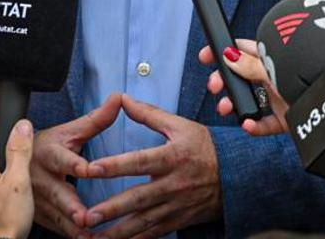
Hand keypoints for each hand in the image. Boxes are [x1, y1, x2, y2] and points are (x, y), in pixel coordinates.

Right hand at [29, 93, 121, 237]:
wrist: (15, 161)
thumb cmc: (49, 145)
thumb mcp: (70, 131)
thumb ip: (96, 120)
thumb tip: (119, 98)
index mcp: (50, 153)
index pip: (64, 159)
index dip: (77, 165)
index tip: (90, 170)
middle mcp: (41, 177)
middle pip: (57, 193)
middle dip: (71, 207)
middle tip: (85, 217)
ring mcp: (37, 199)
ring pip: (55, 216)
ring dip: (72, 227)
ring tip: (89, 236)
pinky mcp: (38, 215)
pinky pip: (55, 228)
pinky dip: (70, 235)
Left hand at [84, 94, 221, 237]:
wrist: (238, 175)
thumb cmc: (206, 147)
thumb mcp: (180, 126)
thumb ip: (149, 114)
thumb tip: (123, 99)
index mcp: (172, 157)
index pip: (139, 161)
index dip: (115, 165)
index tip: (92, 169)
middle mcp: (173, 184)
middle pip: (138, 199)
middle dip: (111, 209)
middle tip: (86, 216)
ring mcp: (177, 206)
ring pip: (143, 222)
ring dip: (118, 232)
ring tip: (94, 237)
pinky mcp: (179, 220)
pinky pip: (155, 233)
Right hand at [199, 39, 288, 135]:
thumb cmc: (307, 79)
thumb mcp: (274, 68)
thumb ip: (251, 65)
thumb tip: (230, 56)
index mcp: (269, 58)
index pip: (242, 50)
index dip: (223, 51)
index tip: (205, 56)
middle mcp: (271, 76)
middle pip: (240, 77)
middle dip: (222, 81)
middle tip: (214, 85)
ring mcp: (277, 97)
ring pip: (248, 101)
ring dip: (233, 105)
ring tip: (225, 107)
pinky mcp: (283, 118)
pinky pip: (263, 123)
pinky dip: (253, 126)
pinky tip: (248, 123)